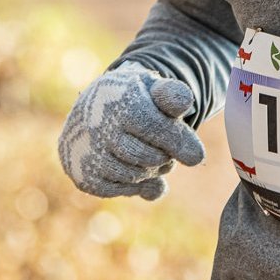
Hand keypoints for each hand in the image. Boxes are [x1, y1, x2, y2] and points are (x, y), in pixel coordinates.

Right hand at [58, 62, 204, 199]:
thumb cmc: (133, 99)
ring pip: (134, 177)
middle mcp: (96, 126)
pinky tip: (135, 169)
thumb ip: (173, 94)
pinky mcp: (82, 175)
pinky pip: (120, 190)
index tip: (196, 156)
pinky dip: (135, 185)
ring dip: (151, 171)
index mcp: (117, 99)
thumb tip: (184, 103)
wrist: (94, 109)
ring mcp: (86, 152)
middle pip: (148, 157)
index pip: (155, 127)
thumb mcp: (154, 89)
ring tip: (152, 157)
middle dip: (164, 157)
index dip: (179, 142)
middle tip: (166, 151)